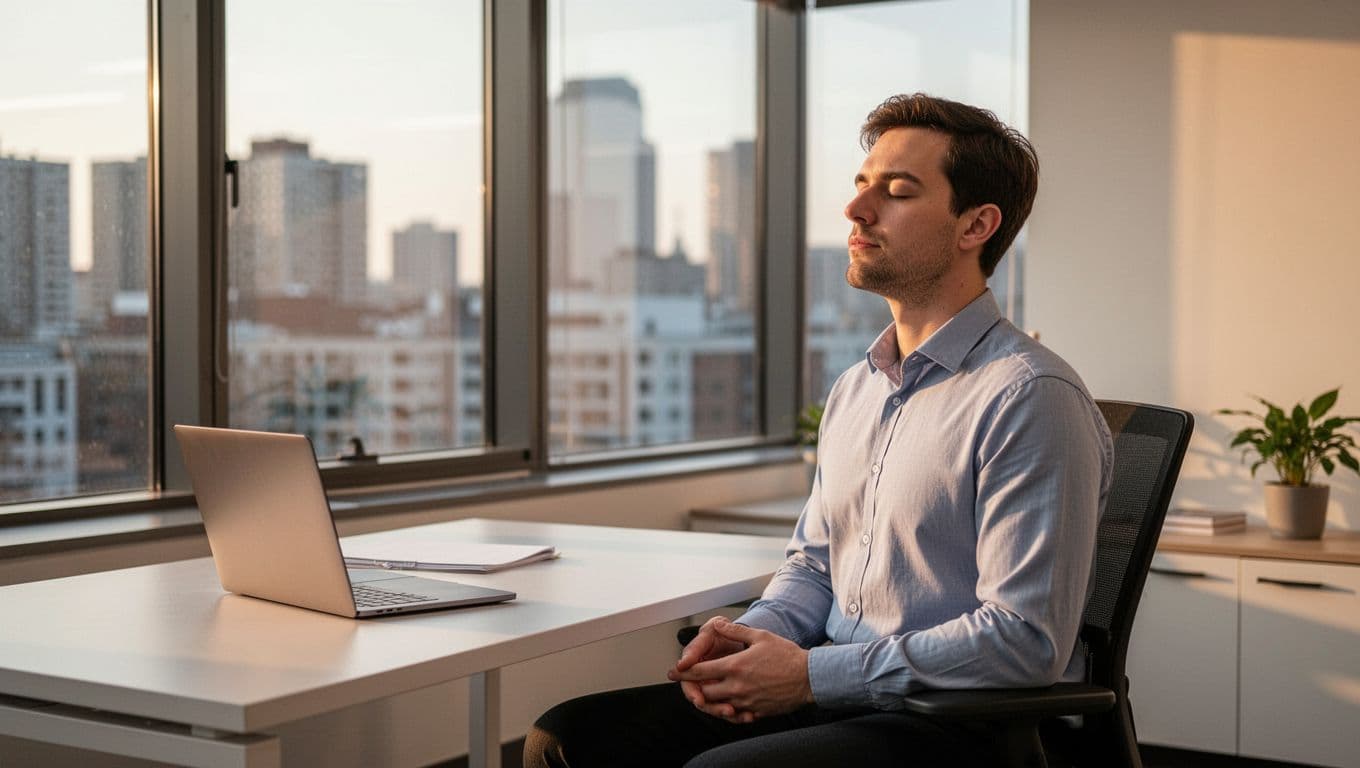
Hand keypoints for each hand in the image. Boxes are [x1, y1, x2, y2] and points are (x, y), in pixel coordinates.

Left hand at [667, 618, 812, 722]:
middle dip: (696, 687)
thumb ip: (735, 631)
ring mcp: (745, 702)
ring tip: (708, 694)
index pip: (700, 671)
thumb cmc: (786, 655)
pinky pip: (735, 716)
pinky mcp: (755, 712)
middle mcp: (736, 687)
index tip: (674, 672)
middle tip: (692, 684)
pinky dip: (728, 711)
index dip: (683, 671)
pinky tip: (730, 705)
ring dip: (710, 700)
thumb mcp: (760, 636)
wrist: (808, 678)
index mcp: (734, 667)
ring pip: (717, 706)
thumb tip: (717, 624)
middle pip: (704, 692)